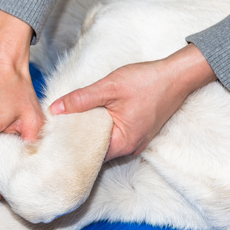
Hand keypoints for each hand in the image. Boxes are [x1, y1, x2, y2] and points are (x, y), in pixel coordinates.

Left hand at [49, 44, 215, 160]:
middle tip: (57, 129)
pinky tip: (92, 117)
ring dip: (91, 133)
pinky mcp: (139, 132)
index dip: (69, 146)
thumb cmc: (148, 81)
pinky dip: (103, 129)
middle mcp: (130, 147)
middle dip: (78, 139)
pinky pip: (116, 136)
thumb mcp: (110, 87)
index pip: (88, 153)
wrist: (177, 76)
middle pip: (96, 150)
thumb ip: (82, 99)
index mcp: (123, 142)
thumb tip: (56, 109)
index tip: (53, 139)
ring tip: (71, 122)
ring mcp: (137, 141)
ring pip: (106, 142)